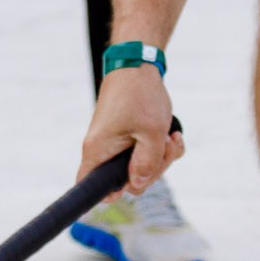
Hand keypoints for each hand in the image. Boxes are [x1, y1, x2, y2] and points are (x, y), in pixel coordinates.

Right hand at [78, 63, 182, 197]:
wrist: (138, 65)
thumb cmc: (140, 94)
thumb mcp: (152, 132)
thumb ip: (148, 164)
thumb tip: (138, 185)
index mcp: (99, 151)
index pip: (88, 187)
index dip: (106, 195)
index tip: (131, 183)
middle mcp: (102, 150)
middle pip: (125, 181)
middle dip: (153, 170)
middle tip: (166, 148)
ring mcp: (114, 144)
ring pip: (139, 167)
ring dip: (161, 157)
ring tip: (171, 136)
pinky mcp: (126, 137)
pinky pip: (143, 153)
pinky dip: (160, 147)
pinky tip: (171, 134)